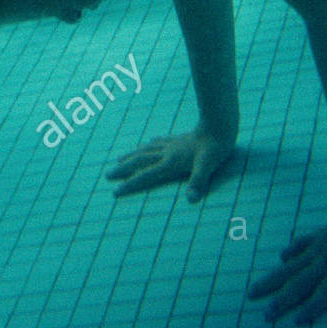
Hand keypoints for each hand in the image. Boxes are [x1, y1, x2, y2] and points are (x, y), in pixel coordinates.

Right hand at [107, 129, 234, 201]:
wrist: (218, 127)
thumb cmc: (214, 149)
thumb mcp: (207, 167)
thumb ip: (198, 183)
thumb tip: (191, 200)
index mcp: (171, 162)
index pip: (146, 175)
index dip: (130, 184)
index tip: (115, 191)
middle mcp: (166, 153)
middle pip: (139, 161)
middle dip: (123, 169)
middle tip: (107, 175)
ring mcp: (170, 145)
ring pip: (145, 150)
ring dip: (131, 155)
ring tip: (118, 159)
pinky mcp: (177, 139)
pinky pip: (157, 142)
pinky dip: (147, 145)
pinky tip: (146, 143)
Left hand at [248, 207, 326, 323]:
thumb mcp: (320, 233)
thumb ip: (302, 244)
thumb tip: (282, 256)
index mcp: (314, 254)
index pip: (287, 271)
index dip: (269, 283)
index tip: (250, 294)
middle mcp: (325, 260)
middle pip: (301, 283)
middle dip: (284, 299)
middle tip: (266, 317)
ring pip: (326, 287)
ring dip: (313, 304)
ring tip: (299, 320)